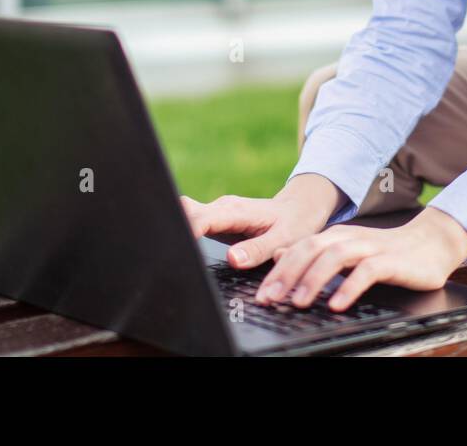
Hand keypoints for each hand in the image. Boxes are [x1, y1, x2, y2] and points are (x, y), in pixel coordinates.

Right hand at [180, 174, 344, 268]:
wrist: (298, 209)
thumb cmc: (293, 225)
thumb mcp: (282, 240)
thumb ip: (257, 250)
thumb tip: (233, 259)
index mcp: (237, 212)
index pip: (202, 219)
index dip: (188, 232)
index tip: (178, 249)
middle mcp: (222, 207)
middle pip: (186, 213)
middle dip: (175, 229)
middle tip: (168, 254)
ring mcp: (216, 211)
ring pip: (185, 214)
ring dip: (177, 229)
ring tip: (169, 252)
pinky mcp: (214, 218)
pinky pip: (191, 219)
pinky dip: (182, 229)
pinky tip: (179, 246)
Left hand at [254, 206, 466, 311]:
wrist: (431, 244)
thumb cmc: (386, 253)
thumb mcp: (346, 252)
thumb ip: (314, 254)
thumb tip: (278, 257)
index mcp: (335, 237)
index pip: (298, 249)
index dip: (278, 272)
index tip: (261, 296)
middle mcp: (348, 238)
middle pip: (310, 249)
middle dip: (287, 275)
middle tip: (271, 299)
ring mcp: (370, 247)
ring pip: (335, 256)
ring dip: (313, 279)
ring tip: (299, 302)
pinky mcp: (390, 261)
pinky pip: (367, 272)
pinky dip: (349, 287)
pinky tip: (336, 304)